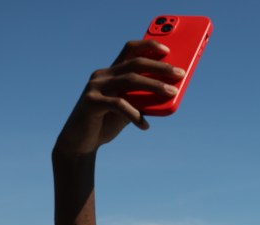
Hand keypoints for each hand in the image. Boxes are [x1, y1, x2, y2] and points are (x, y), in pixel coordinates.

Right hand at [54, 40, 184, 154]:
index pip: (129, 50)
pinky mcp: (91, 102)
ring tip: (172, 93)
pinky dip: (135, 115)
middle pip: (135, 63)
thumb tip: (170, 94)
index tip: (168, 50)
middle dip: (159, 67)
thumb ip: (143, 100)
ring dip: (154, 85)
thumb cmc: (106, 123)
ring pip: (130, 80)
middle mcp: (102, 75)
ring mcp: (95, 87)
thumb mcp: (128, 109)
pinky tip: (145, 126)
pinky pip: (119, 105)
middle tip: (179, 73)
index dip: (148, 46)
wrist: (80, 142)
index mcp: (111, 72)